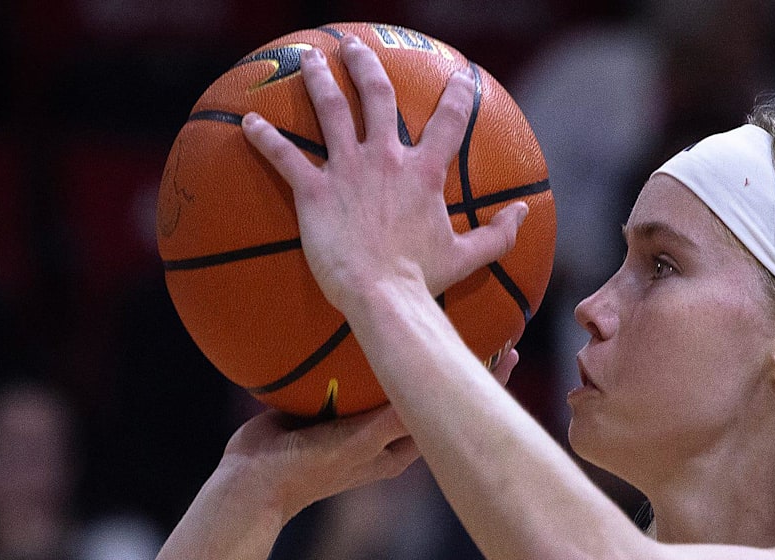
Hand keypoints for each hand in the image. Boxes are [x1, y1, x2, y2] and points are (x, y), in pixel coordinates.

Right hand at [222, 348, 519, 519]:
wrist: (254, 481)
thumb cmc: (309, 466)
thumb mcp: (359, 440)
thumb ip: (393, 418)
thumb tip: (434, 388)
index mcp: (399, 448)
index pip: (451, 411)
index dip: (480, 382)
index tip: (508, 351)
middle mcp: (384, 436)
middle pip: (428, 393)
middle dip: (451, 363)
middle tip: (481, 326)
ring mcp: (357, 425)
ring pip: (394, 383)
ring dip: (411, 354)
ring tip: (430, 317)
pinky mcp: (331, 412)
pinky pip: (358, 378)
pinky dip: (370, 355)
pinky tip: (368, 326)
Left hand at [240, 36, 528, 315]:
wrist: (383, 298)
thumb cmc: (423, 281)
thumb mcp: (468, 258)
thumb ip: (499, 234)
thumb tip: (525, 213)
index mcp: (424, 172)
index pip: (449, 120)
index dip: (458, 94)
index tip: (461, 76)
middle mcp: (386, 159)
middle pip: (376, 94)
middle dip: (365, 63)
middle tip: (355, 46)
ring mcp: (348, 170)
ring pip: (330, 110)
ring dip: (319, 80)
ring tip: (312, 60)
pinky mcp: (315, 191)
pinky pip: (285, 156)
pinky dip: (264, 137)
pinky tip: (248, 122)